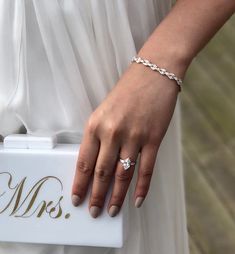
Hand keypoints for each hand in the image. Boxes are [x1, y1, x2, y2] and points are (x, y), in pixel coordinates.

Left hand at [71, 62, 178, 217]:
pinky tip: (137, 200)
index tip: (77, 199)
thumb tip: (95, 164)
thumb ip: (98, 136)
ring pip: (123, 174)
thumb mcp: (104, 111)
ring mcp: (134, 137)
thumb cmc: (126, 92)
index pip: (84, 161)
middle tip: (93, 211)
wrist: (152, 73)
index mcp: (95, 125)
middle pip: (102, 172)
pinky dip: (142, 187)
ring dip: (117, 196)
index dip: (80, 183)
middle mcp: (112, 133)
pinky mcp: (153, 138)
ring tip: (113, 211)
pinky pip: (146, 168)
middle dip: (96, 195)